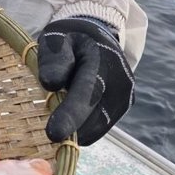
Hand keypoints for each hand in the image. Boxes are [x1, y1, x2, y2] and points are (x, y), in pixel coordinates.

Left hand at [37, 18, 134, 145]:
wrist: (97, 39)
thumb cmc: (70, 38)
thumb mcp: (56, 37)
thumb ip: (53, 57)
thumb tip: (51, 84)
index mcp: (102, 60)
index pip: (87, 91)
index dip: (70, 115)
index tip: (54, 133)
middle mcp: (120, 81)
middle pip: (95, 115)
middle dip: (71, 130)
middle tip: (49, 138)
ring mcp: (124, 97)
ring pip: (96, 126)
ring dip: (75, 129)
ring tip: (57, 117)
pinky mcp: (121, 108)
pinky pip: (98, 127)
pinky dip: (81, 128)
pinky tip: (69, 118)